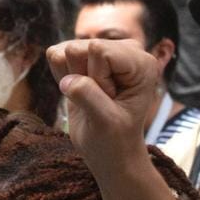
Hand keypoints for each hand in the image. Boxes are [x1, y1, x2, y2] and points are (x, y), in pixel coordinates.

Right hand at [46, 39, 163, 174]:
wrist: (111, 151)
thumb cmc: (115, 140)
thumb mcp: (105, 122)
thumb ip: (88, 96)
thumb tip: (67, 80)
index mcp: (141, 62)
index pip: (99, 51)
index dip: (96, 79)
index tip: (109, 101)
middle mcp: (127, 50)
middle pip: (80, 48)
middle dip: (83, 78)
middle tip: (99, 101)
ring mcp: (107, 51)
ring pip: (66, 50)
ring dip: (72, 77)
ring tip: (91, 97)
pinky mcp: (87, 56)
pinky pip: (58, 55)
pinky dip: (62, 76)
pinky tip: (78, 92)